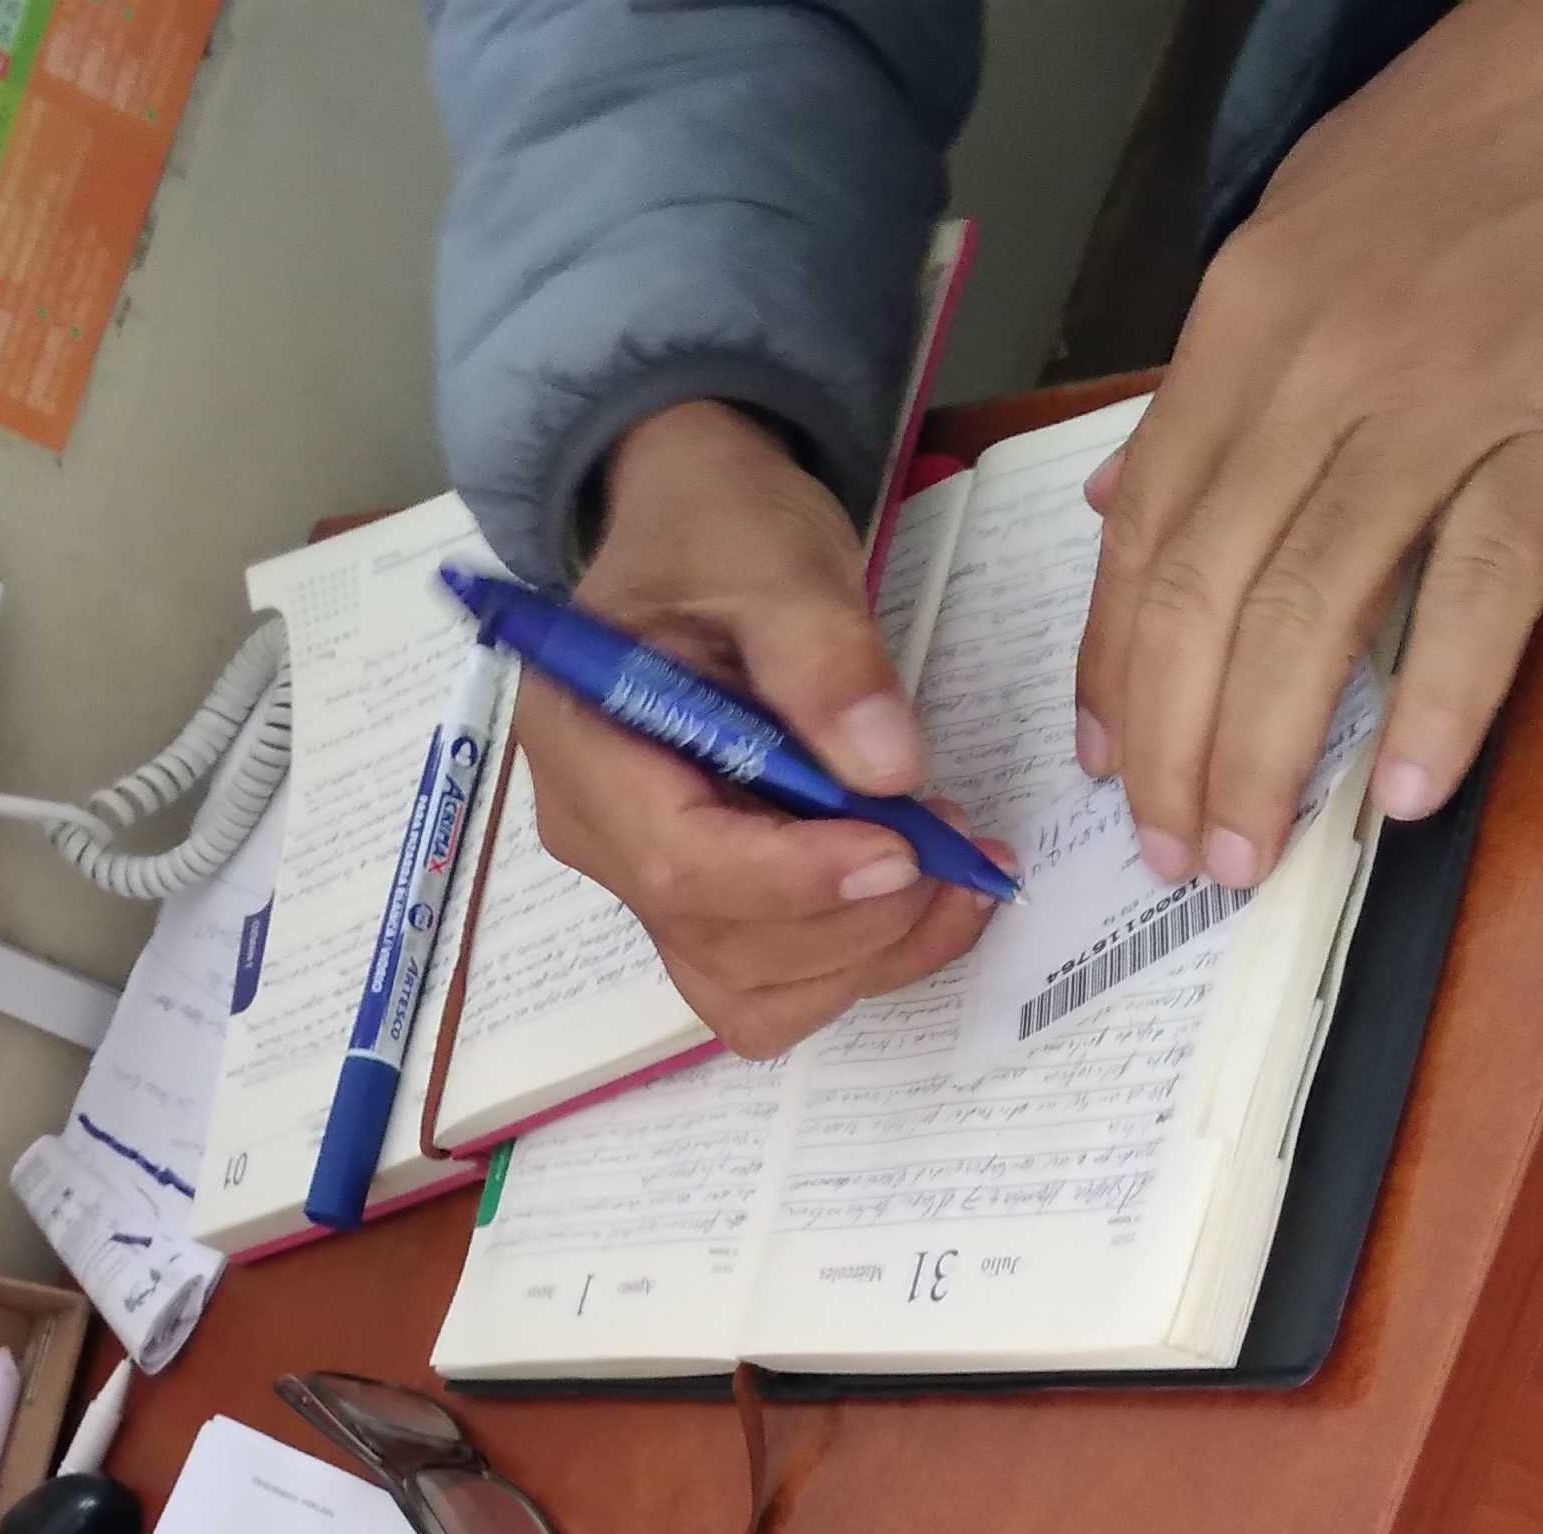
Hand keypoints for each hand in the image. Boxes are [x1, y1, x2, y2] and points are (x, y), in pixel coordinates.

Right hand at [529, 402, 1003, 1056]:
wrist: (701, 535)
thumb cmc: (720, 532)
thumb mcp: (776, 557)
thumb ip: (824, 658)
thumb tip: (887, 768)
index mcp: (585, 743)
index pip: (680, 863)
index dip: (796, 879)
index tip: (904, 850)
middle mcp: (599, 835)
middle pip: (720, 945)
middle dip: (855, 919)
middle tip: (956, 844)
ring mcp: (644, 882)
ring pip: (750, 992)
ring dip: (866, 955)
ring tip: (955, 872)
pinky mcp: (700, 905)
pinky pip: (770, 987)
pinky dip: (857, 962)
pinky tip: (924, 897)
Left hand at [1075, 0, 1542, 886]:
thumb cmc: (1484, 136)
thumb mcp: (1298, 227)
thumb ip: (1213, 381)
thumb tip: (1121, 501)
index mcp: (1243, 327)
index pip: (1144, 540)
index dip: (1116, 674)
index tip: (1108, 766)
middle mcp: (1317, 370)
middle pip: (1205, 599)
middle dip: (1174, 750)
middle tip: (1172, 852)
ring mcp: (1440, 401)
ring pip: (1311, 615)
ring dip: (1268, 757)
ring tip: (1248, 854)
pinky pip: (1481, 590)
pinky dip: (1436, 703)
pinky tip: (1402, 794)